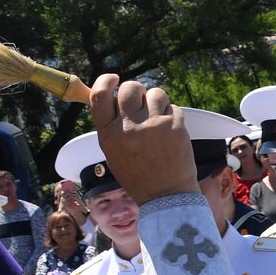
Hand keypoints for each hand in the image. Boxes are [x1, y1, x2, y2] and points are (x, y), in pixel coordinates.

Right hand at [89, 74, 197, 204]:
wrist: (166, 196)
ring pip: (155, 93)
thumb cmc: (138, 175)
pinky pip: (172, 107)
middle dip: (136, 91)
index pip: (99, 95)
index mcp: (109, 134)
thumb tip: (113, 95)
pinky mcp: (176, 127)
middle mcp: (130, 127)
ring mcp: (154, 126)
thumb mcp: (113, 152)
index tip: (113, 78)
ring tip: (157, 120)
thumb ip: (112, 124)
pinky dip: (171, 115)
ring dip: (156, 102)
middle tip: (140, 102)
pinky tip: (170, 132)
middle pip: (129, 88)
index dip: (105, 81)